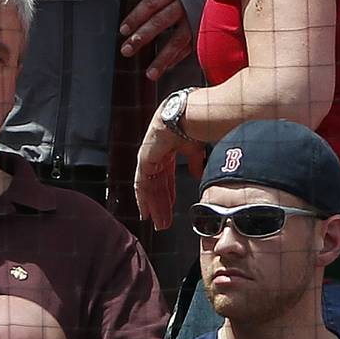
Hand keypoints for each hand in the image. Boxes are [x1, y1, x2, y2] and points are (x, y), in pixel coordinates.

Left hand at [119, 0, 192, 79]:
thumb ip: (157, 1)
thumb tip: (134, 20)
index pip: (150, 4)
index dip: (136, 17)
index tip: (123, 30)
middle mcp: (184, 5)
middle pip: (160, 22)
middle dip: (142, 37)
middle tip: (127, 50)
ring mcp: (196, 20)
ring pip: (176, 41)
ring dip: (162, 59)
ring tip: (150, 74)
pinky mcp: (205, 32)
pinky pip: (189, 48)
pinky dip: (176, 59)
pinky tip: (165, 69)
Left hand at [134, 106, 205, 229]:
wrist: (192, 115)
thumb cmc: (197, 124)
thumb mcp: (196, 149)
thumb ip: (195, 162)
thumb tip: (197, 175)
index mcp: (168, 147)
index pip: (165, 174)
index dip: (167, 192)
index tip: (170, 207)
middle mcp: (156, 152)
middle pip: (156, 183)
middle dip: (160, 204)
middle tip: (162, 222)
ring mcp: (149, 154)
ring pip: (148, 186)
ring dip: (153, 205)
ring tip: (158, 223)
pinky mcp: (145, 158)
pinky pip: (142, 182)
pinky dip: (144, 198)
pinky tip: (147, 210)